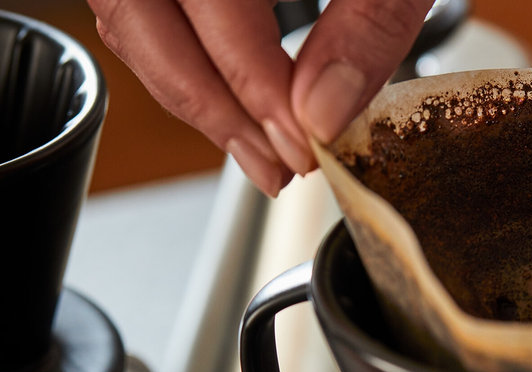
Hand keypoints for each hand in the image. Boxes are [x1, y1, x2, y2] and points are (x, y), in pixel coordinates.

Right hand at [87, 0, 432, 196]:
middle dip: (208, 104)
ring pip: (132, 11)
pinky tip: (235, 94)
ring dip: (190, 89)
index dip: (249, 81)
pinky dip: (186, 53)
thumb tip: (326, 110)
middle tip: (273, 167)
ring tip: (255, 148)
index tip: (301, 144)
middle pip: (138, 12)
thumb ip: (369, 18)